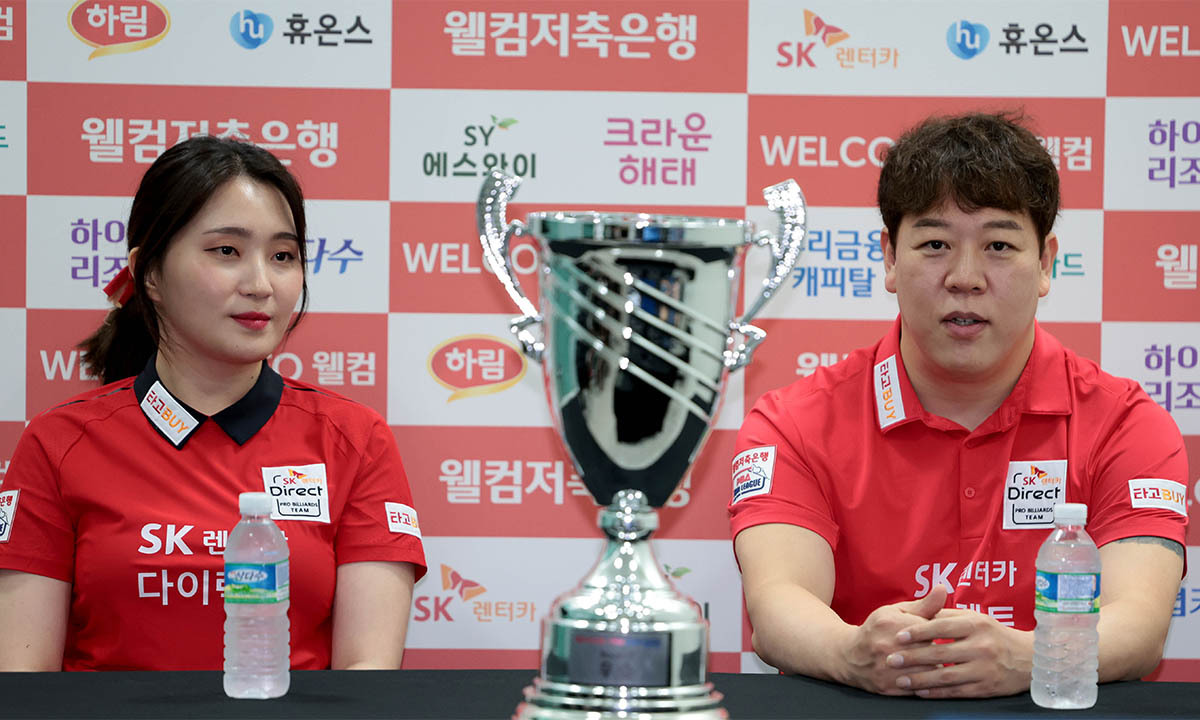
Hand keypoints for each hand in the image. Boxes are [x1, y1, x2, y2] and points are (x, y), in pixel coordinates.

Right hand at [838, 585, 946, 694]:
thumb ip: (924, 605)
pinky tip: (931, 681)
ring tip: (943, 667)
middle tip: (952, 654)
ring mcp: (888, 669)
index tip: (953, 636)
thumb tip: (944, 589)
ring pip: (927, 675)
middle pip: (932, 654)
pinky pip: (917, 690)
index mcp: (894, 624)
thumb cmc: (877, 630)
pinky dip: (927, 686)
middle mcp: (889, 646)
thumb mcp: (897, 612)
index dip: (946, 634)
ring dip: (938, 672)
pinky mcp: (889, 687)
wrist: (849, 656)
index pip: (933, 630)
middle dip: (944, 654)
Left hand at [884, 606, 1032, 697]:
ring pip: (946, 676)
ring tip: (900, 680)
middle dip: (912, 657)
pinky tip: (921, 691)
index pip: (941, 627)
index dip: (917, 632)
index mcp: (975, 625)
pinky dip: (937, 692)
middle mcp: (981, 646)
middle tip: (891, 659)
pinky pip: (957, 691)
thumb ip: (946, 614)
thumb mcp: (975, 618)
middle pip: (940, 653)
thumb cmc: (995, 634)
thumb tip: (919, 611)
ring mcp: (984, 669)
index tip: (897, 636)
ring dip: (921, 679)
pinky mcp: (987, 688)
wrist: (1030, 658)